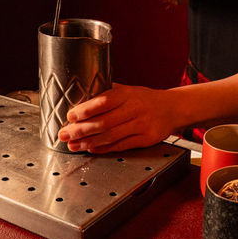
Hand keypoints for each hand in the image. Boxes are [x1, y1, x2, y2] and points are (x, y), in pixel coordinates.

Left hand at [57, 84, 178, 152]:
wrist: (172, 108)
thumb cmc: (146, 98)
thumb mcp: (129, 89)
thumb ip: (108, 93)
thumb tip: (81, 95)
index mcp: (128, 94)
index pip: (104, 101)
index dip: (86, 110)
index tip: (70, 116)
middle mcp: (135, 109)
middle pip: (104, 122)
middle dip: (81, 130)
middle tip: (65, 134)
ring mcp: (141, 125)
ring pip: (111, 136)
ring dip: (89, 142)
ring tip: (73, 145)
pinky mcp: (146, 139)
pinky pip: (121, 146)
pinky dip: (104, 149)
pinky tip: (92, 149)